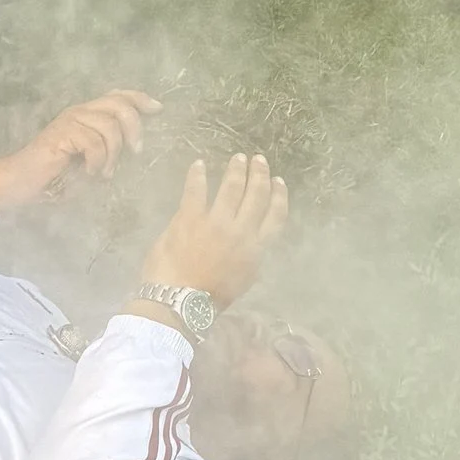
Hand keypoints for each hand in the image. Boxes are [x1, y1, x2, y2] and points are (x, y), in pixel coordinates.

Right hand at [0, 90, 158, 218]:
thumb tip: (136, 147)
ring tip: (104, 173)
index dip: (139, 98)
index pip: (117, 95)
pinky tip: (89, 173)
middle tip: (137, 152)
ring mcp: (69, 121)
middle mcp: (79, 112)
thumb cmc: (54, 176)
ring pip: (109, 126)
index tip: (158, 109)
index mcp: (86, 115)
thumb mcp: (89, 161)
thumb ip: (109, 149)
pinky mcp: (62, 134)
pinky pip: (93, 143)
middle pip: (119, 105)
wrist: (21, 182)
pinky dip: (97, 162)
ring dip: (113, 154)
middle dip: (134, 128)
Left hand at [136, 154, 288, 317]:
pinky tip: (199, 163)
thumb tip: (250, 245)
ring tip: (238, 158)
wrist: (180, 300)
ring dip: (236, 170)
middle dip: (259, 175)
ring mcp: (216, 222)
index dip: (279, 196)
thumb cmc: (209, 298)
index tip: (279, 182)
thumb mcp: (242, 281)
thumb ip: (248, 258)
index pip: (275, 216)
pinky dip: (197, 174)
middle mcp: (241, 231)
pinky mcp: (189, 217)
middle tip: (259, 160)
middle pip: (256, 196)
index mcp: (256, 249)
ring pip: (231, 187)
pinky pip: (196, 189)